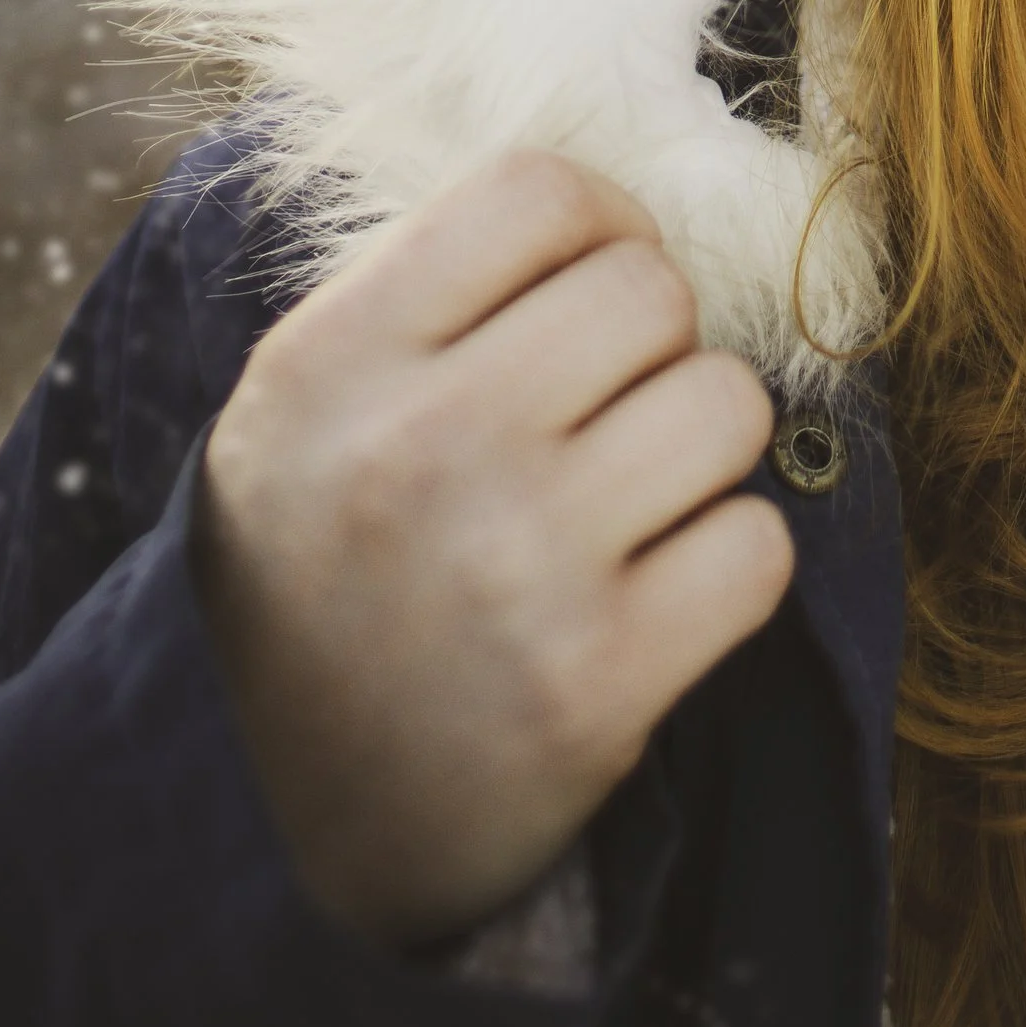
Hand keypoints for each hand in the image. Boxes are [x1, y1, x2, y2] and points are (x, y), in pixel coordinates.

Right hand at [194, 148, 793, 947]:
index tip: (587, 286)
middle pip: (652, 290)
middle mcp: (419, 451)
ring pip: (728, 405)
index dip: (599, 225)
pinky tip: (650, 597)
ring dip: (699, 450)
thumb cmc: (320, 578)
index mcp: (332, 362)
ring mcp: (514, 569)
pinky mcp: (597, 684)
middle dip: (652, 345)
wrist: (267, 834)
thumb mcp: (305, 408)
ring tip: (625, 504)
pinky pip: (757, 546)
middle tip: (603, 414)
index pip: (537, 192)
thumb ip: (431, 293)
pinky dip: (726, 568)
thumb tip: (613, 202)